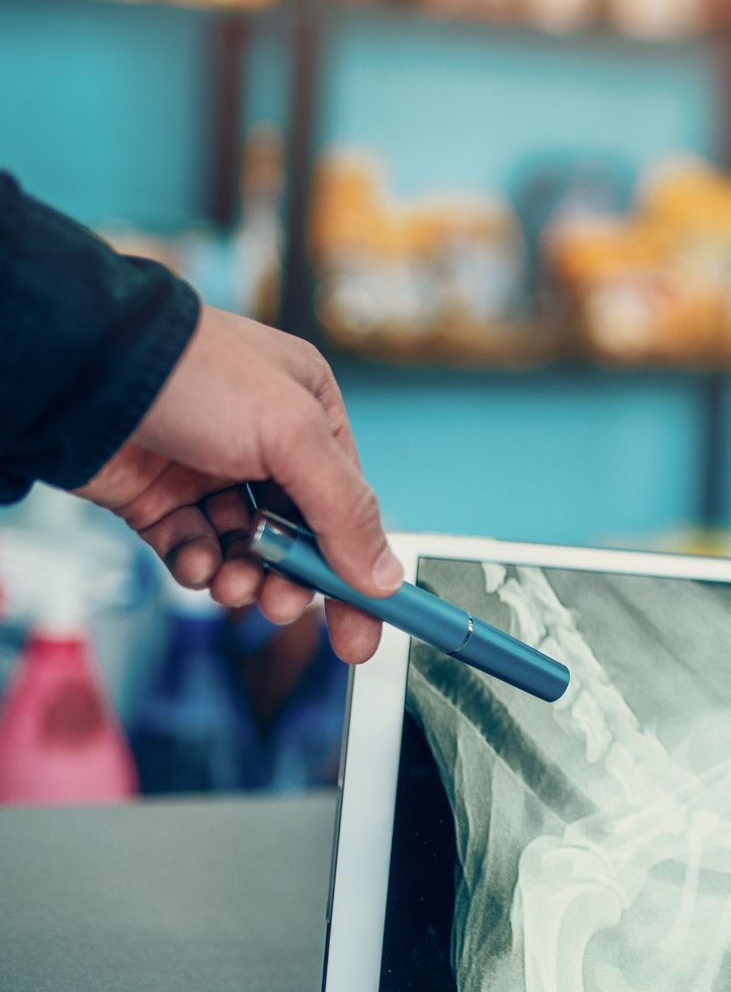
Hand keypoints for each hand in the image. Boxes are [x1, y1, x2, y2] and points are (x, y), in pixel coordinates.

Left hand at [74, 306, 399, 662]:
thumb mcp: (294, 435)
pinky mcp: (159, 496)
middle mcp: (264, 443)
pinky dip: (197, 566)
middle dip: (291, 578)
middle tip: (281, 605)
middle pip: (298, 535)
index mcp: (311, 413)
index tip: (365, 625)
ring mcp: (209, 470)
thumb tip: (385, 578)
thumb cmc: (195, 375)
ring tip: (232, 583)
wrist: (83, 366)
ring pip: (245, 550)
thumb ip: (346, 511)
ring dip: (244, 577)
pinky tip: (194, 562)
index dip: (357, 568)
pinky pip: (193, 549)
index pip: (349, 505)